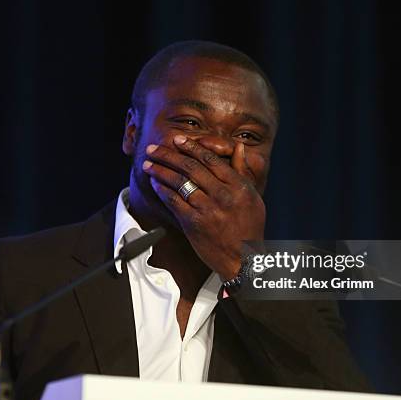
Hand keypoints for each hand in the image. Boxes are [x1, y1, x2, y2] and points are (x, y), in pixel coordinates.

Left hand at [142, 135, 265, 280]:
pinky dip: (162, 190)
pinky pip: (174, 201)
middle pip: (190, 167)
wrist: (243, 259)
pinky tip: (154, 183)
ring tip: (148, 164)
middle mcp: (223, 195)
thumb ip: (242, 171)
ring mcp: (208, 209)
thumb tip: (238, 147)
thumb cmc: (249, 227)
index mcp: (238, 185)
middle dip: (168, 155)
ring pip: (179, 182)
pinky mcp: (194, 223)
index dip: (191, 147)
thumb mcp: (252, 196)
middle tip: (153, 149)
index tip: (177, 140)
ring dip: (160, 171)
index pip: (210, 159)